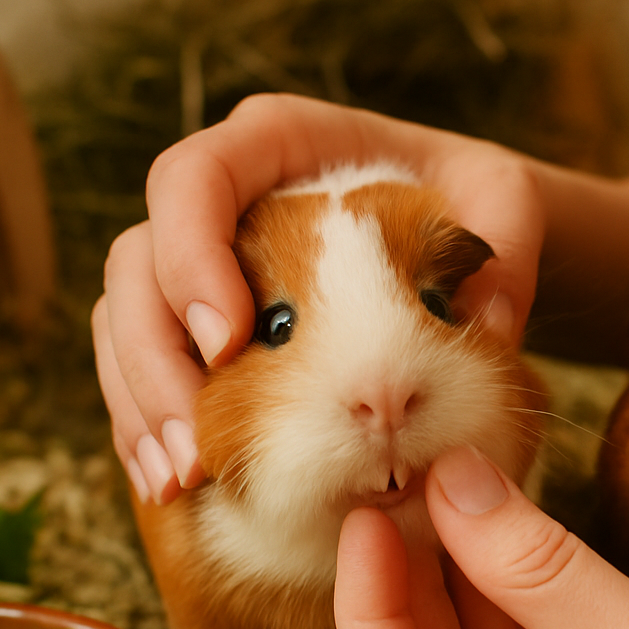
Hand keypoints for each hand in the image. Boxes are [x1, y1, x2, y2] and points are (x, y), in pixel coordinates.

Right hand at [91, 94, 543, 504]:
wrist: (463, 237)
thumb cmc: (473, 201)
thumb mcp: (506, 202)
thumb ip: (506, 247)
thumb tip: (486, 327)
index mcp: (276, 143)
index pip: (194, 178)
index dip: (190, 254)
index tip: (227, 340)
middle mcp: (220, 199)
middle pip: (136, 263)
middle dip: (152, 359)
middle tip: (196, 445)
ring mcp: (198, 264)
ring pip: (122, 323)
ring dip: (140, 406)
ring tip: (180, 480)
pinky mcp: (195, 327)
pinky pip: (139, 370)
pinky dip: (148, 427)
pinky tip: (175, 485)